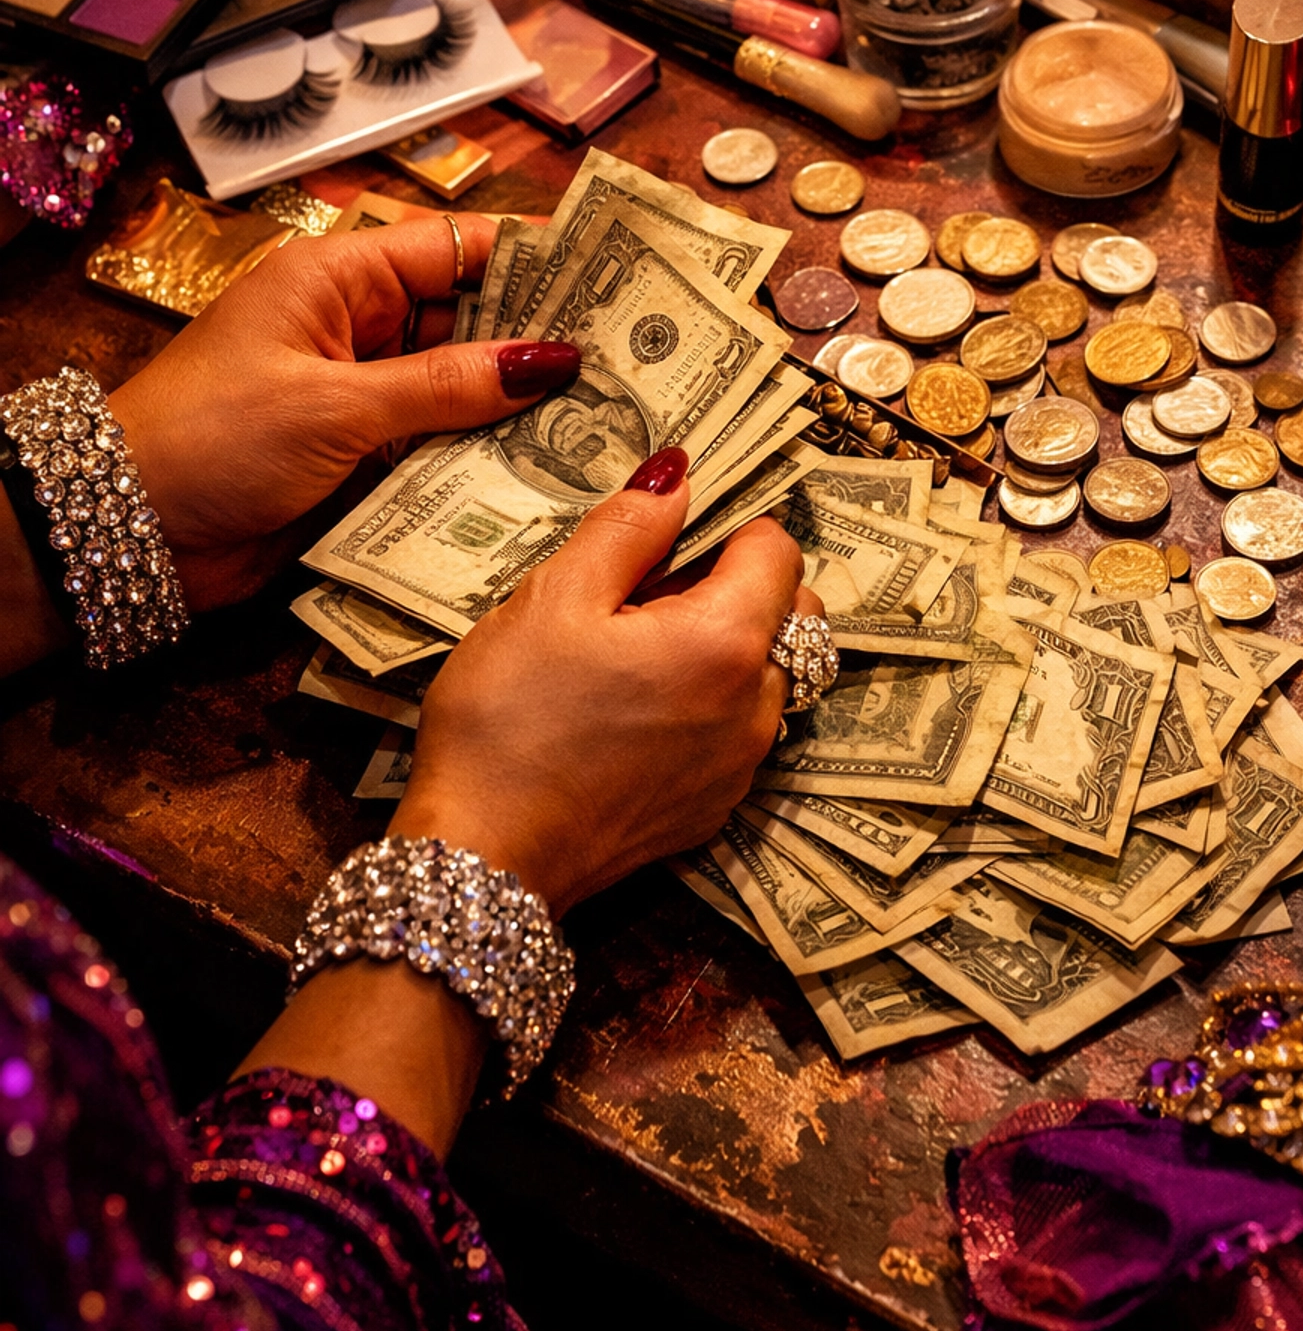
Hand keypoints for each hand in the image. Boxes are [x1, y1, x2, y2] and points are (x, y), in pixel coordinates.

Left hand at [110, 214, 578, 612]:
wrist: (127, 529)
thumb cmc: (211, 438)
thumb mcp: (335, 405)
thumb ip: (448, 386)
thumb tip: (552, 362)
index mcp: (341, 278)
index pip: (461, 249)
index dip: (538, 260)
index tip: (617, 275)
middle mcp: (360, 327)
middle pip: (474, 321)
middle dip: (545, 342)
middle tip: (638, 362)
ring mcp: (363, 394)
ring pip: (466, 390)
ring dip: (524, 409)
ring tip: (616, 419)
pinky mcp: (363, 459)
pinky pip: (442, 449)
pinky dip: (488, 460)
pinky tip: (554, 472)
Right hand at [393, 451, 817, 913]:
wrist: (484, 859)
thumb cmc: (510, 720)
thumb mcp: (554, 598)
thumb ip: (629, 526)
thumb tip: (680, 472)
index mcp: (727, 641)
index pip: (778, 549)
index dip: (727, 529)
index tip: (668, 542)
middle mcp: (757, 707)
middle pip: (790, 613)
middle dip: (735, 588)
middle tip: (644, 597)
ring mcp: (741, 767)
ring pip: (766, 675)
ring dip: (724, 650)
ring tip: (632, 657)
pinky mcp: (714, 809)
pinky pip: (738, 733)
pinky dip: (708, 708)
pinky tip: (632, 715)